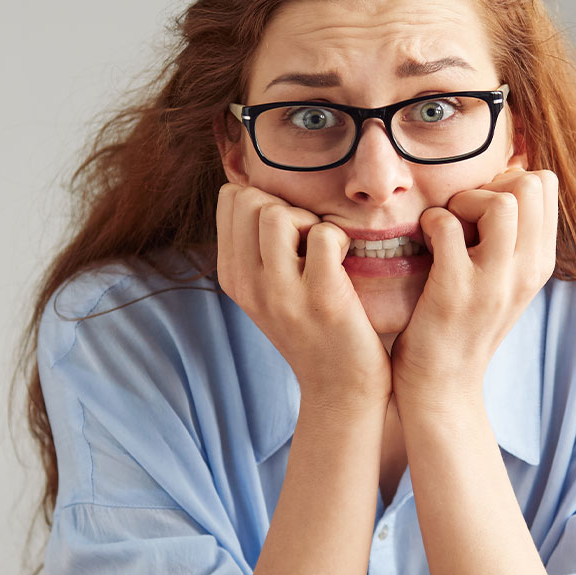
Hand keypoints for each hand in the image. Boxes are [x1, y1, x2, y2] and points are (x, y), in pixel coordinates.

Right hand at [216, 183, 390, 411]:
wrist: (340, 388)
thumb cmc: (313, 329)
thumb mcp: (269, 290)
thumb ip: (258, 245)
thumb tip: (254, 186)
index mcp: (232, 276)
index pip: (231, 199)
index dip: (267, 200)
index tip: (289, 231)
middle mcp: (248, 284)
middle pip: (250, 200)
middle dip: (286, 206)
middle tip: (308, 240)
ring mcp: (280, 293)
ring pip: (278, 213)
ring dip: (310, 221)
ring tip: (323, 252)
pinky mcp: (321, 298)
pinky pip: (323, 235)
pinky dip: (339, 239)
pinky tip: (344, 262)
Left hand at [391, 168, 558, 410]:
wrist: (442, 384)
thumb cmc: (463, 322)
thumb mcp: (503, 279)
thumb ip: (511, 235)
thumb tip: (508, 171)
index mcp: (540, 262)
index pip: (546, 185)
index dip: (507, 179)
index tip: (481, 206)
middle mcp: (526, 270)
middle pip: (531, 185)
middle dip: (490, 184)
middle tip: (463, 214)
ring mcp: (494, 282)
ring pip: (502, 203)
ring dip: (464, 201)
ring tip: (448, 227)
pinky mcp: (455, 291)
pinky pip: (449, 226)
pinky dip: (431, 222)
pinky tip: (425, 241)